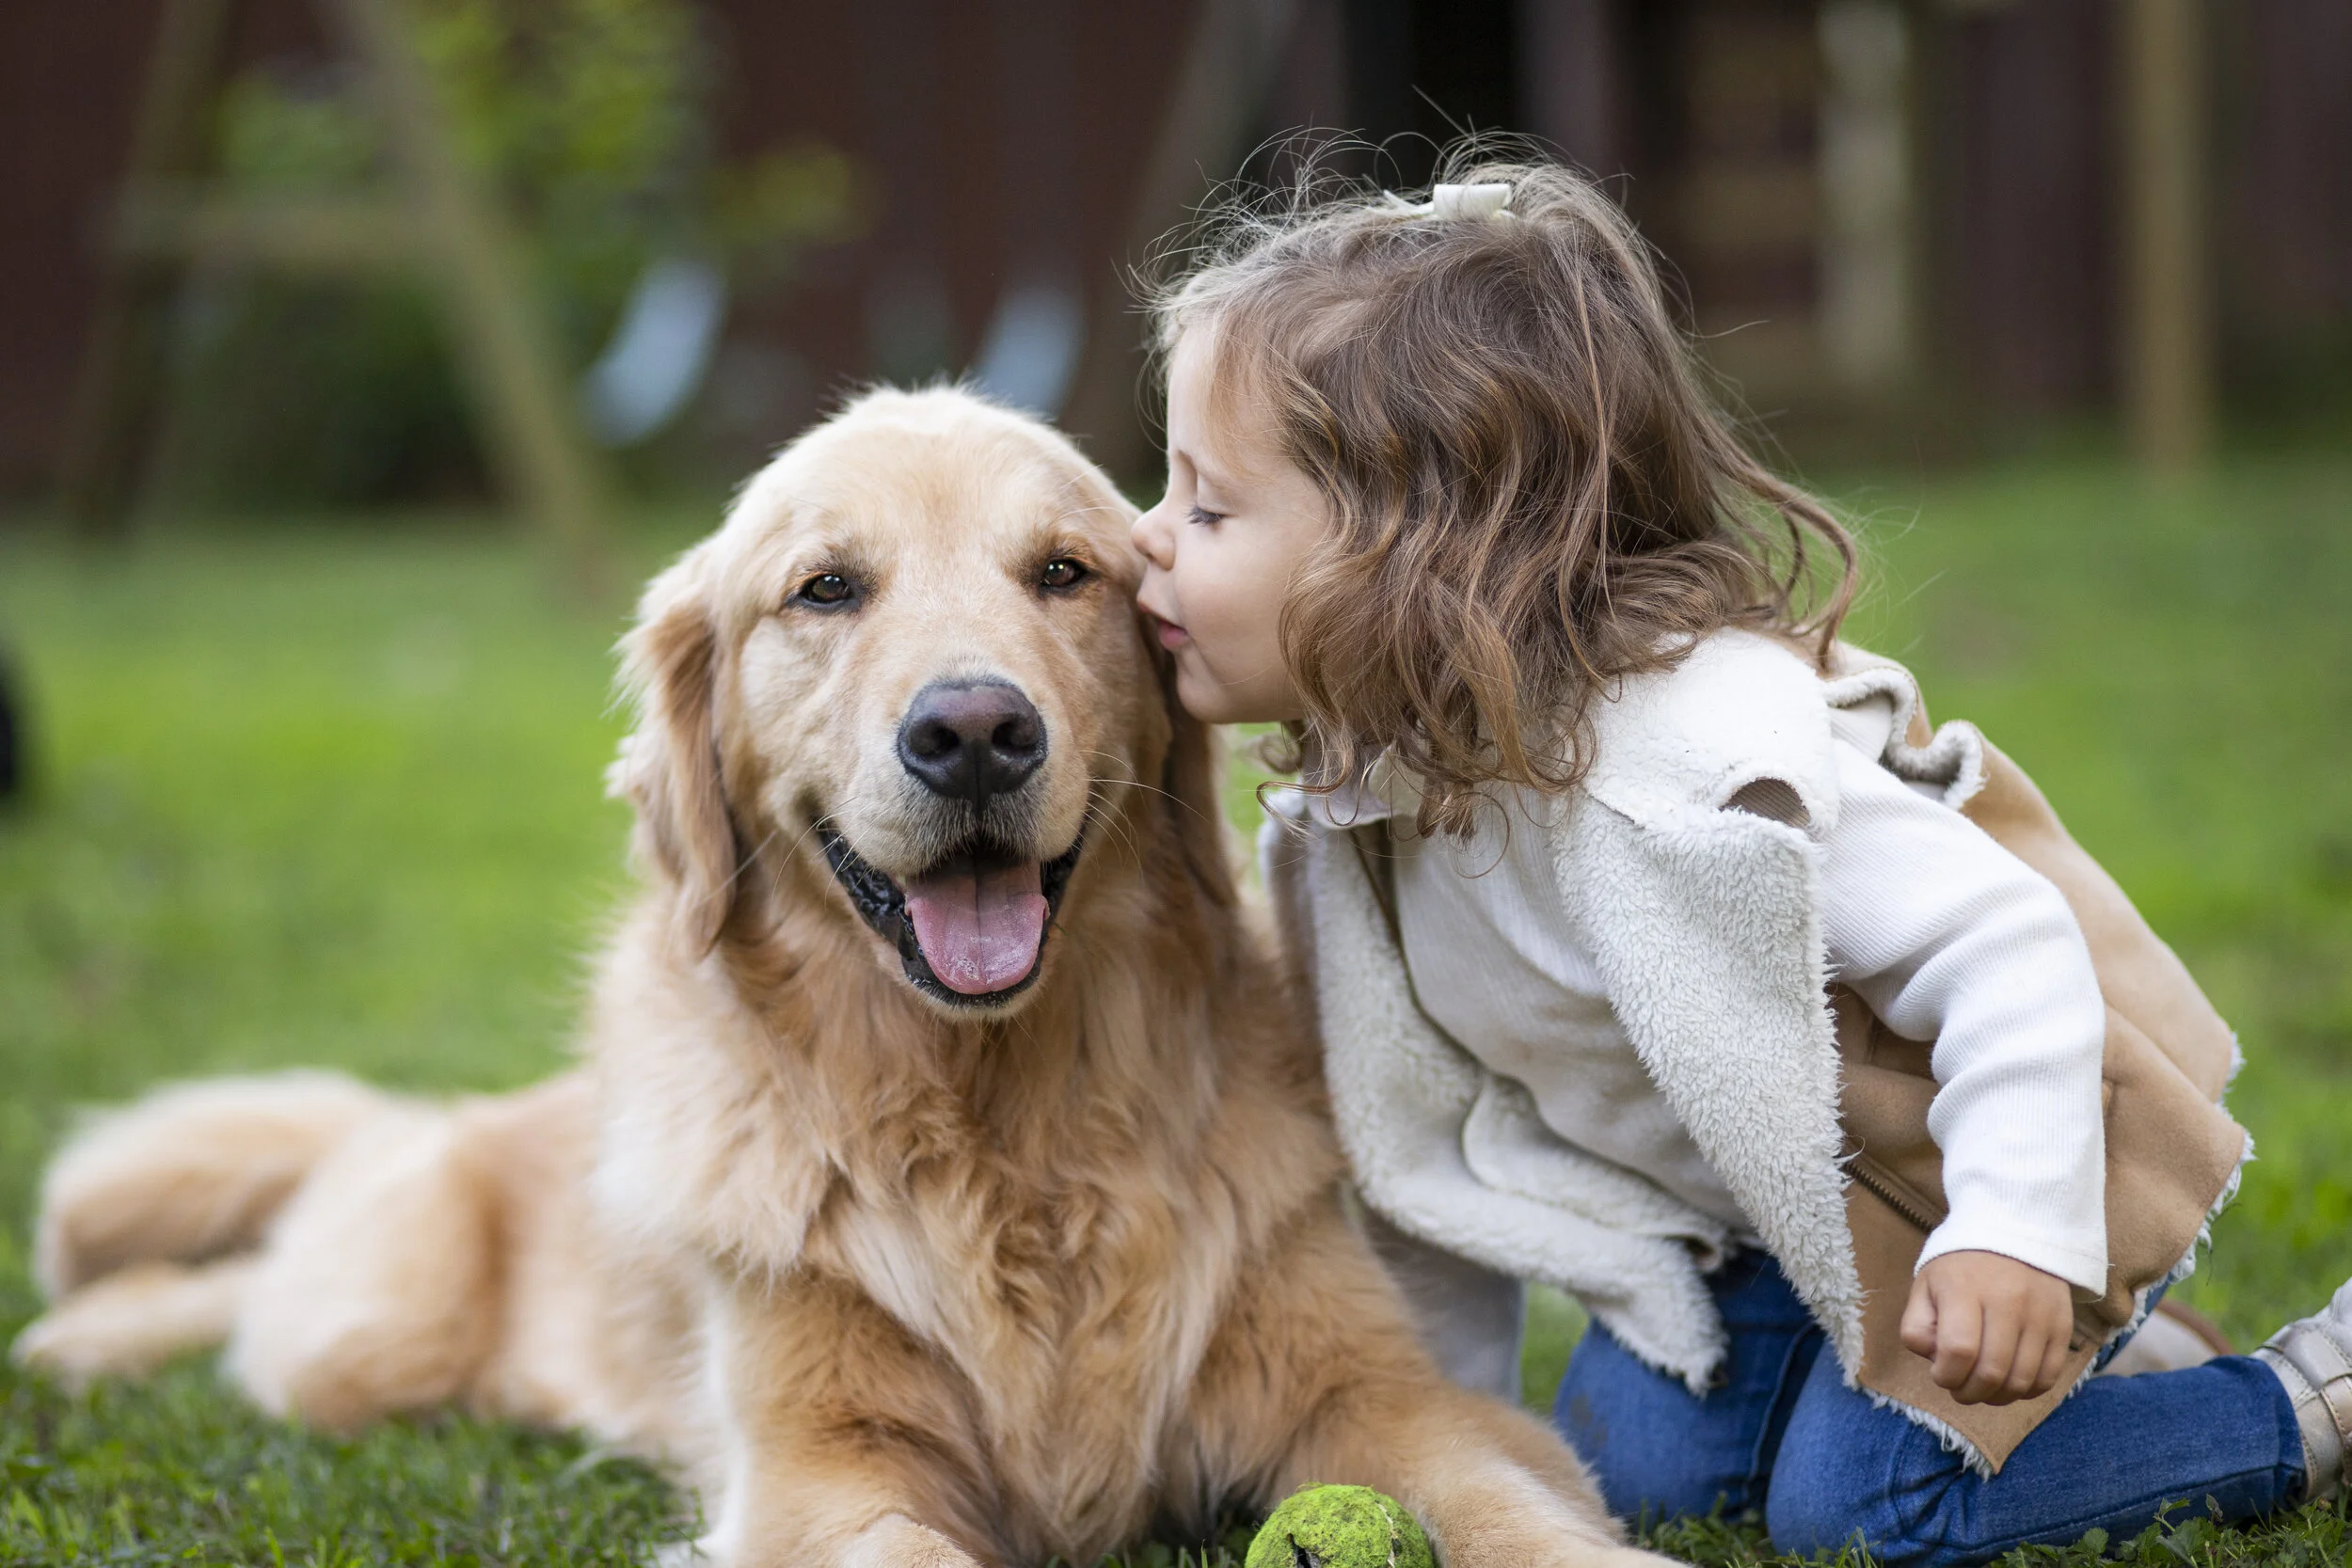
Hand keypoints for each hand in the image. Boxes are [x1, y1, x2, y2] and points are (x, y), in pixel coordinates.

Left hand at [1900, 1250, 2076, 1405]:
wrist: (2014, 1230)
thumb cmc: (1961, 1265)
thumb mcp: (1925, 1286)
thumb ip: (1917, 1326)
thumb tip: (1936, 1362)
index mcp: (1965, 1288)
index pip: (1959, 1350)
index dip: (1946, 1376)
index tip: (1941, 1375)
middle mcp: (2008, 1301)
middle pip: (1993, 1371)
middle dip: (1970, 1393)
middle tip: (1961, 1390)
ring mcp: (2040, 1315)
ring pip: (2022, 1380)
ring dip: (1998, 1397)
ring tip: (1984, 1388)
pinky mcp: (2063, 1325)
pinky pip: (2049, 1375)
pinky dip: (2027, 1390)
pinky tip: (2010, 1383)